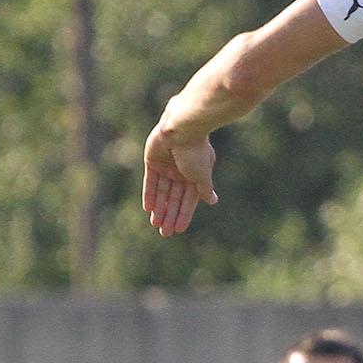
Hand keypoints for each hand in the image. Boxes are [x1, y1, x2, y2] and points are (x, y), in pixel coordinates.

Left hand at [143, 121, 218, 235]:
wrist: (181, 129)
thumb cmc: (195, 152)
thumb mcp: (202, 174)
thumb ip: (205, 189)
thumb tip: (213, 200)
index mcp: (196, 175)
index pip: (189, 200)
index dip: (184, 215)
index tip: (179, 230)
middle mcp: (181, 172)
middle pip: (174, 198)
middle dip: (170, 215)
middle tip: (165, 233)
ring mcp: (167, 167)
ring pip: (162, 192)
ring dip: (159, 209)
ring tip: (156, 224)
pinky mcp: (153, 161)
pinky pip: (151, 182)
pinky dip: (150, 195)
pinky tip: (149, 209)